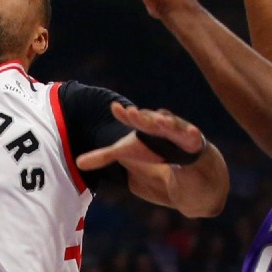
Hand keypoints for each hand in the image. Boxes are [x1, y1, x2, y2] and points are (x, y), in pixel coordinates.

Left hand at [76, 103, 205, 170]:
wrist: (180, 151)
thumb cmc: (151, 147)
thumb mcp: (127, 151)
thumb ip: (104, 155)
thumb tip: (77, 163)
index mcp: (143, 125)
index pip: (131, 118)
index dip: (124, 115)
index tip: (114, 108)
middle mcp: (159, 123)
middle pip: (149, 120)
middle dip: (141, 117)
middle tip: (132, 112)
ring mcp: (177, 129)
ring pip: (170, 124)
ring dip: (166, 121)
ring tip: (160, 119)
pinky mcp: (193, 139)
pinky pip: (193, 136)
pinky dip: (193, 133)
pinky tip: (193, 132)